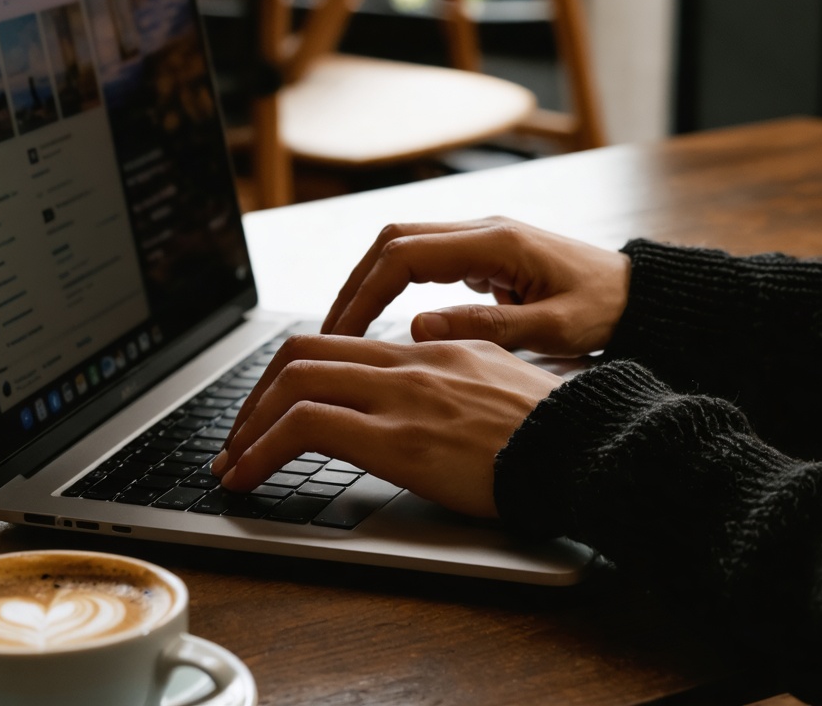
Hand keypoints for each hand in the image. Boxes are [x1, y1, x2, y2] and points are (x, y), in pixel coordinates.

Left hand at [212, 334, 561, 517]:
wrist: (590, 450)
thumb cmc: (553, 431)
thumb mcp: (499, 384)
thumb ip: (452, 373)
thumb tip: (418, 377)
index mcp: (433, 348)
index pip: (335, 343)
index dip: (286, 375)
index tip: (267, 412)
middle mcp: (411, 361)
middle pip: (300, 355)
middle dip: (253, 398)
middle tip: (236, 439)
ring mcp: (403, 396)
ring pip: (293, 383)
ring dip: (247, 426)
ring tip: (231, 464)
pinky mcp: (401, 438)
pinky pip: (307, 428)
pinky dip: (262, 449)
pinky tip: (247, 479)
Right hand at [322, 217, 630, 356]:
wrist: (638, 295)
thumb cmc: (604, 310)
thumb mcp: (553, 329)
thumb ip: (485, 328)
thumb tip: (414, 328)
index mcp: (495, 243)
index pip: (404, 256)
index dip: (365, 293)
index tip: (343, 334)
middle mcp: (481, 230)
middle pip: (392, 242)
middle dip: (354, 285)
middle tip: (331, 335)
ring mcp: (480, 238)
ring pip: (402, 247)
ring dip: (369, 284)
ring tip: (346, 331)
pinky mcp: (482, 254)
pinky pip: (422, 260)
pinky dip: (393, 286)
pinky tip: (383, 321)